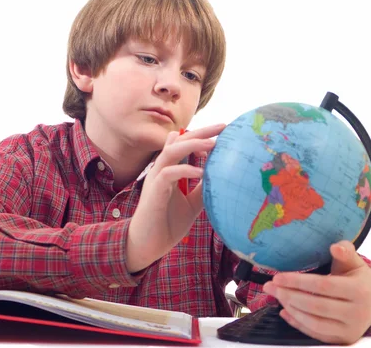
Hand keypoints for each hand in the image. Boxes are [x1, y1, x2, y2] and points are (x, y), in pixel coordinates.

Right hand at [126, 124, 224, 272]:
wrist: (148, 244)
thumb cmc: (167, 223)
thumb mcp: (192, 204)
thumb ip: (201, 188)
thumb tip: (220, 177)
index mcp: (169, 170)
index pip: (183, 144)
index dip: (200, 135)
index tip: (223, 132)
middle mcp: (161, 170)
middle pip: (178, 141)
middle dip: (201, 132)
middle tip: (223, 126)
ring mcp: (156, 179)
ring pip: (171, 151)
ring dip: (192, 145)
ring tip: (213, 143)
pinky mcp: (154, 191)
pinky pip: (168, 174)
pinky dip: (186, 170)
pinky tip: (202, 172)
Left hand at [263, 240, 370, 344]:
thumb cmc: (358, 278)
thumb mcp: (354, 263)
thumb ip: (345, 252)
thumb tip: (335, 246)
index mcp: (359, 291)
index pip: (322, 286)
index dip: (297, 282)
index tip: (277, 277)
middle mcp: (357, 313)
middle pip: (315, 306)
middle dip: (288, 295)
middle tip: (269, 286)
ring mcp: (350, 329)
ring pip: (314, 323)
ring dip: (290, 309)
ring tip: (276, 296)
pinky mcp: (343, 340)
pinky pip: (316, 334)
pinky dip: (297, 323)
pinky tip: (284, 311)